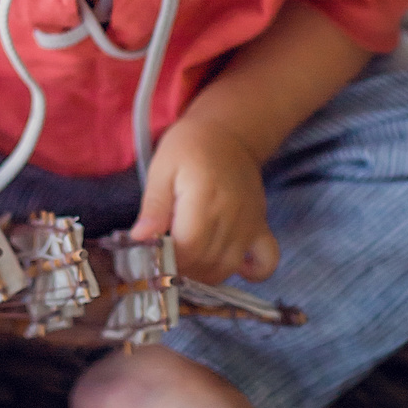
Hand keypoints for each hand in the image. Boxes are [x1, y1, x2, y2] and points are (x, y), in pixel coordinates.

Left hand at [131, 116, 278, 285]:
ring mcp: (250, 224)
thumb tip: (141, 239)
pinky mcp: (260, 227)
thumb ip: (154, 206)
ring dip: (204, 274)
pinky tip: (233, 267)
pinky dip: (252, 274)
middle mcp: (231, 216)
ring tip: (187, 260)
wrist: (227, 133)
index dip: (168, 261)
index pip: (188, 250)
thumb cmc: (188, 147)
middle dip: (181, 269)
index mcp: (204, 199)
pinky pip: (266, 262)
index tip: (153, 255)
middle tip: (165, 257)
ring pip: (228, 267)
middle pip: (206, 264)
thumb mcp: (162, 168)